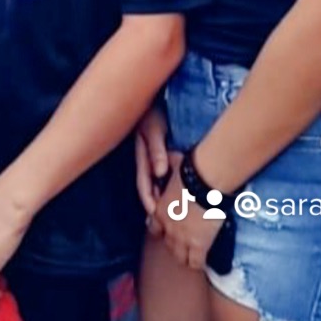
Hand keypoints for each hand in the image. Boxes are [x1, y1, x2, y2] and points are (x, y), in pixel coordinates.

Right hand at [136, 105, 168, 232]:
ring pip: (157, 183)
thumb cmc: (152, 113)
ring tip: (172, 214)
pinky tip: (179, 193)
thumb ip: (156, 150)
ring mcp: (152, 159)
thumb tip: (160, 172)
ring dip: (162, 197)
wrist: (152, 98)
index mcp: (141, 157)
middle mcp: (145, 161)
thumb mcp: (153, 129)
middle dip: (155, 205)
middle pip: (149, 188)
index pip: (143, 184)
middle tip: (163, 222)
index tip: (154, 213)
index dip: (148, 199)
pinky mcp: (161, 155)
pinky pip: (164, 175)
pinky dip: (169, 186)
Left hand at [155, 159, 223, 270]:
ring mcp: (182, 238)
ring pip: (179, 257)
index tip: (169, 228)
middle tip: (184, 241)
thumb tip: (162, 164)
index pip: (154, 228)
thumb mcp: (172, 166)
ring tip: (192, 254)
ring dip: (185, 255)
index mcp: (159, 210)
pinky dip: (198, 263)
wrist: (205, 180)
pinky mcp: (198, 245)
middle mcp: (167, 227)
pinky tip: (202, 262)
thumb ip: (165, 168)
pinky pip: (195, 262)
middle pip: (167, 244)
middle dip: (174, 243)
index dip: (162, 229)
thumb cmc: (190, 169)